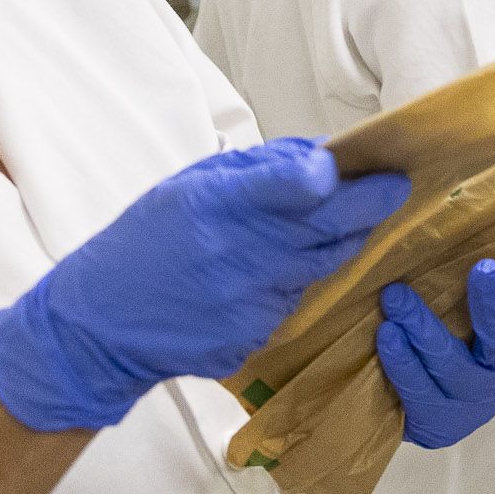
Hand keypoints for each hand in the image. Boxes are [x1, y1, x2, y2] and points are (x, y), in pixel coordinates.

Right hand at [0, 138, 410, 431]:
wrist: (96, 326)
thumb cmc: (145, 242)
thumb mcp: (187, 186)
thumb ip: (258, 168)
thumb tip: (324, 157)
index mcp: (217, 205)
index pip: (299, 183)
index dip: (335, 174)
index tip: (364, 165)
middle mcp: (240, 253)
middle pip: (334, 226)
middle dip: (375, 203)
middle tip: (398, 187)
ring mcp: (249, 300)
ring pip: (321, 264)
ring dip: (331, 245)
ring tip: (319, 231)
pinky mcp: (254, 336)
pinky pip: (294, 302)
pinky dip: (290, 286)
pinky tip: (258, 281)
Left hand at [376, 257, 494, 447]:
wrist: (446, 417)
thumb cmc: (469, 351)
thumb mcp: (490, 326)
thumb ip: (492, 292)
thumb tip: (476, 231)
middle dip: (492, 304)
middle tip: (482, 268)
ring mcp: (473, 399)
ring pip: (450, 363)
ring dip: (422, 326)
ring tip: (396, 296)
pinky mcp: (439, 420)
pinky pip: (417, 387)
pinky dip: (401, 360)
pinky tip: (387, 333)